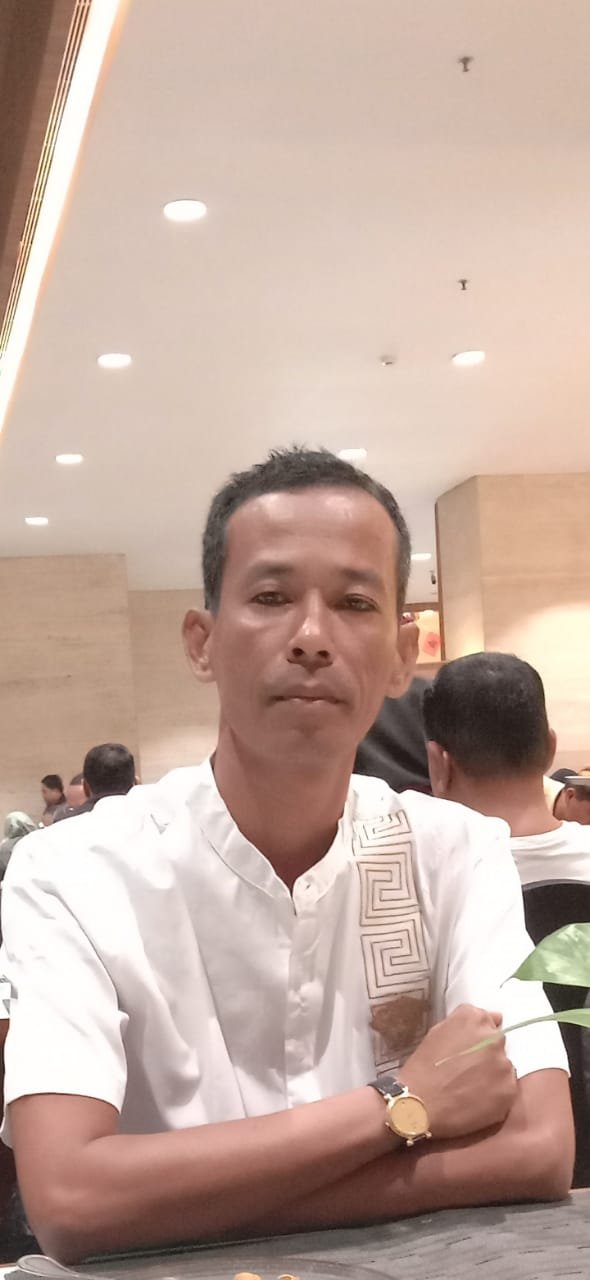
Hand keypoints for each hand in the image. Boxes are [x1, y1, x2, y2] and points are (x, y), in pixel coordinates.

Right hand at [399, 1004, 516, 1139]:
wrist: (417, 1104)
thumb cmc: (422, 1067)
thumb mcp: (437, 1032)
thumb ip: (465, 1023)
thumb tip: (495, 1018)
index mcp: (475, 1018)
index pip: (489, 1021)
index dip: (477, 1038)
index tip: (468, 1051)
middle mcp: (493, 1038)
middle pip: (497, 1044)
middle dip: (487, 1055)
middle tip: (467, 1071)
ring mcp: (504, 1065)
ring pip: (504, 1067)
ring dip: (493, 1075)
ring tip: (470, 1088)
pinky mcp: (509, 1091)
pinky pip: (507, 1089)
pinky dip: (496, 1094)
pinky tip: (476, 1101)